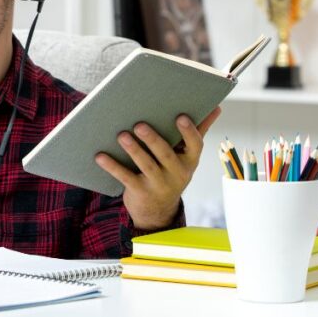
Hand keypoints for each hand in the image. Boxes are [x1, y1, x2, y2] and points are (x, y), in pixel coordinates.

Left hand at [94, 107, 221, 229]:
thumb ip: (197, 131)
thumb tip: (216, 107)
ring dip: (133, 150)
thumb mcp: (186, 156)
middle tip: (139, 124)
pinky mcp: (140, 192)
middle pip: (166, 154)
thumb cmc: (171, 172)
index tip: (180, 116)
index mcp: (189, 161)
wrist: (157, 210)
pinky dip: (112, 166)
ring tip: (121, 135)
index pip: (195, 146)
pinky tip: (100, 155)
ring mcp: (159, 184)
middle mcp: (177, 174)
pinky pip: (125, 177)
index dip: (188, 132)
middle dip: (153, 139)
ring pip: (146, 165)